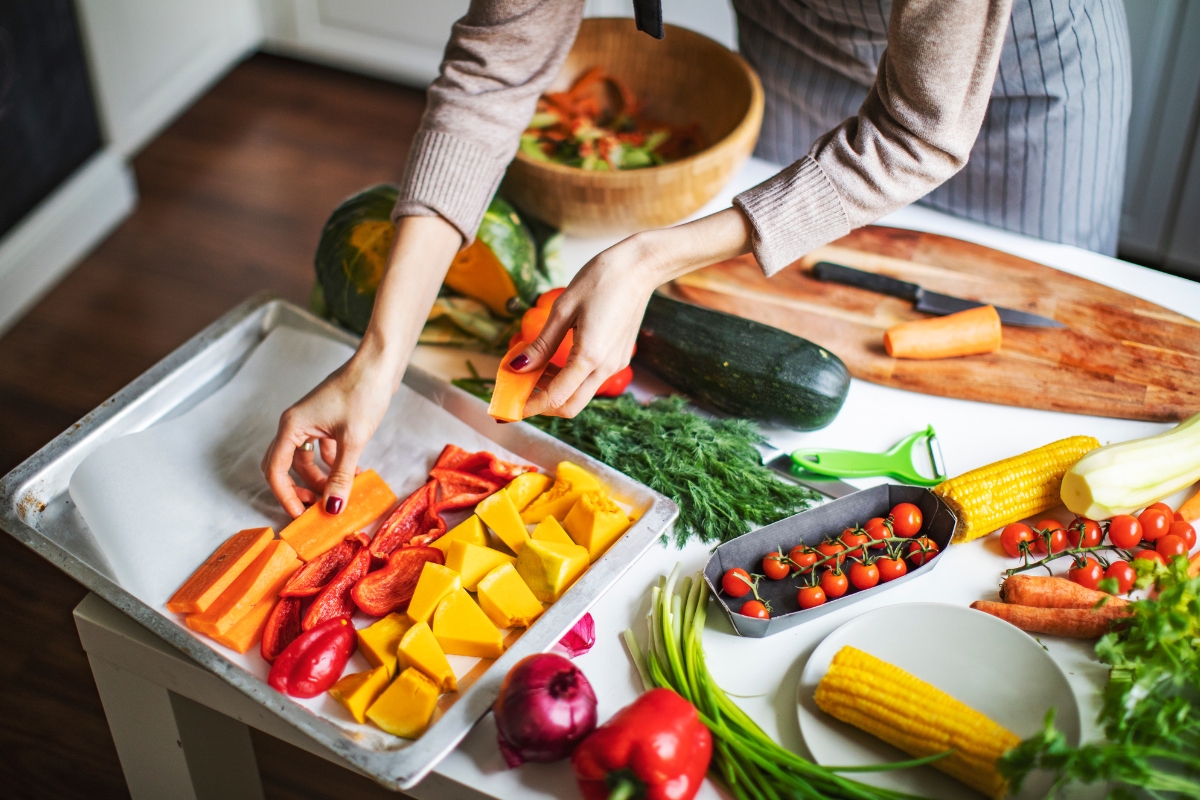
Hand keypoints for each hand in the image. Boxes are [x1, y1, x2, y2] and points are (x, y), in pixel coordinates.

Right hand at [261, 352, 395, 517]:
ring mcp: (311, 422)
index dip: (285, 496)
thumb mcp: (353, 440)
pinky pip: (321, 450)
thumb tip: (332, 507)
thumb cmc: (363, 393)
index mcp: (292, 426)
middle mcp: (296, 424)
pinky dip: (333, 465)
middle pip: (285, 466)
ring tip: (339, 494)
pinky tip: (353, 475)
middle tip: (314, 508)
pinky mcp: (327, 421)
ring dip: (319, 479)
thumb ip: (341, 475)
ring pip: (305, 460)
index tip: (300, 515)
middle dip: (297, 489)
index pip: (276, 470)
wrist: (379, 364)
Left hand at [515, 207, 752, 417]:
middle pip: (570, 406)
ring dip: (555, 390)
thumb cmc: (600, 280)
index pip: (555, 397)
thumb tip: (517, 368)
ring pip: (581, 394)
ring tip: (533, 371)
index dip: (530, 406)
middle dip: (543, 405)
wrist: (639, 267)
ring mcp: (616, 364)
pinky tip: (555, 361)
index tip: (509, 407)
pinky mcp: (619, 357)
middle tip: (519, 393)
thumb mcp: (563, 309)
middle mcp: (606, 367)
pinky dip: (570, 379)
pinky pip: (591, 380)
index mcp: (589, 356)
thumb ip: (541, 344)